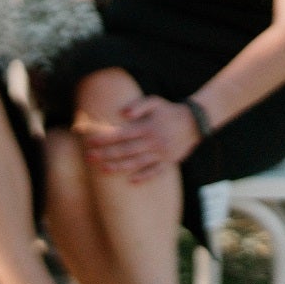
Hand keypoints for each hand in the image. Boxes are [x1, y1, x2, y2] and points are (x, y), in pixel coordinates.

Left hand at [76, 97, 201, 181]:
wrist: (196, 123)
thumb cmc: (170, 111)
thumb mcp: (155, 102)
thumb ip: (138, 105)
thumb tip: (122, 112)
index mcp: (147, 127)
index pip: (122, 134)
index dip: (105, 138)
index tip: (90, 142)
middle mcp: (153, 142)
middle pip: (125, 150)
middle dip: (105, 154)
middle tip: (88, 158)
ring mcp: (162, 153)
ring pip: (137, 163)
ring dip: (119, 167)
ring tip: (103, 169)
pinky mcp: (170, 162)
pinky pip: (156, 172)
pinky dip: (144, 177)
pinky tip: (131, 181)